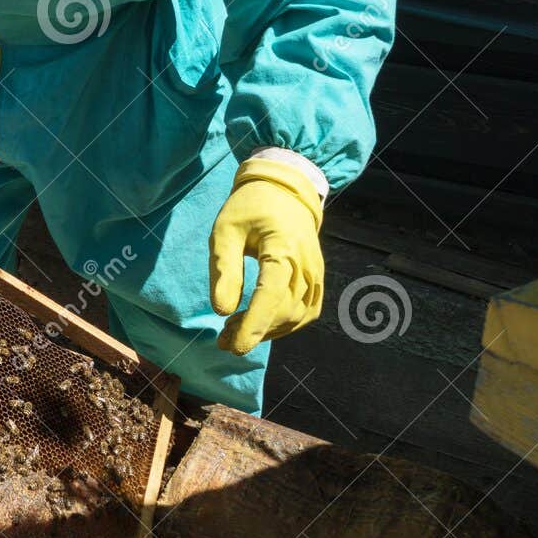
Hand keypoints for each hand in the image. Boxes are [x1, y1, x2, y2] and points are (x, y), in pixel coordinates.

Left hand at [208, 158, 324, 354]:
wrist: (284, 190)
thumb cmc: (249, 208)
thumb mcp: (225, 231)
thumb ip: (224, 269)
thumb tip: (221, 310)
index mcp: (283, 248)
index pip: (272, 295)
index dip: (255, 324)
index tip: (235, 346)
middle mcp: (306, 265)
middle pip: (284, 310)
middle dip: (253, 331)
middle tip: (222, 340)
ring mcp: (315, 273)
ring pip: (296, 316)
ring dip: (267, 331)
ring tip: (235, 333)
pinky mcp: (316, 279)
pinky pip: (306, 311)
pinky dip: (284, 325)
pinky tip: (259, 326)